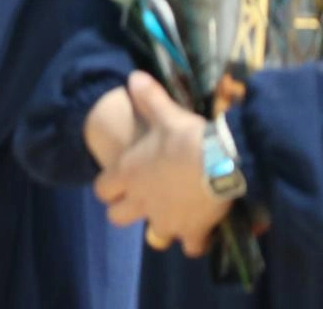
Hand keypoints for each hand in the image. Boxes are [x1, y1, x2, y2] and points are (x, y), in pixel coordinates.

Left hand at [93, 72, 230, 256]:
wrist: (220, 162)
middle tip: (142, 199)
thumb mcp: (164, 112)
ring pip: (154, 237)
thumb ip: (148, 97)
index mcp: (127, 174)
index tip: (117, 181)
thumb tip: (134, 76)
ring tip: (175, 216)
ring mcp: (166, 220)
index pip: (102, 189)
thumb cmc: (185, 136)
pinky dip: (196, 239)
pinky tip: (204, 229)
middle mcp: (141, 201)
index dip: (108, 186)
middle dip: (127, 211)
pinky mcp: (192, 231)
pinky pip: (191, 246)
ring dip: (162, 228)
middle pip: (118, 218)